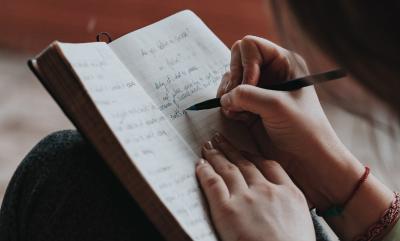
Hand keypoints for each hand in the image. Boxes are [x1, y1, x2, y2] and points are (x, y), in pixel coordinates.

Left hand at [196, 133, 314, 240]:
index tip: (245, 151)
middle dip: (231, 149)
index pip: (270, 166)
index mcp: (289, 193)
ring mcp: (246, 198)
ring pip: (228, 169)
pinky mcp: (227, 210)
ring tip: (208, 147)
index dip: (253, 156)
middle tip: (220, 139)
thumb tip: (280, 206)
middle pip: (245, 163)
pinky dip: (204, 171)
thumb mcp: (302, 221)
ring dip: (216, 155)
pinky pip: (212, 183)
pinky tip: (200, 164)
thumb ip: (289, 206)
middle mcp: (267, 190)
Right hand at [217, 35, 363, 209]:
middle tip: (238, 100)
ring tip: (239, 112)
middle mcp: (270, 73)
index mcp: (284, 62)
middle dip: (233, 80)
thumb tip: (224, 97)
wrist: (308, 160)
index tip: (251, 86)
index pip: (250, 46)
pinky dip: (229, 107)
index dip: (245, 64)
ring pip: (230, 81)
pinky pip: (229, 98)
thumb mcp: (276, 106)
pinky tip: (240, 118)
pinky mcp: (250, 107)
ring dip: (229, 96)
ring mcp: (259, 91)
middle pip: (236, 61)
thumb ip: (246, 94)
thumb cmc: (304, 129)